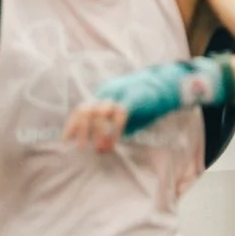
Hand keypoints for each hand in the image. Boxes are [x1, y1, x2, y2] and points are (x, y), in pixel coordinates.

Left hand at [65, 56, 234, 150]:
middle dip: (82, 130)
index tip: (66, 141)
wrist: (167, 86)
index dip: (72, 125)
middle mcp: (109, 93)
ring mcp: (121, 94)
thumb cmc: (146, 103)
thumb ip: (113, 125)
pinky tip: (114, 142)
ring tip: (100, 149)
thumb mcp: (126, 113)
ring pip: (101, 113)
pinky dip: (115, 130)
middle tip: (82, 148)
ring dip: (98, 133)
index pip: (82, 109)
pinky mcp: (134, 98)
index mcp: (104, 95)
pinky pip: (120, 114)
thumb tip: (101, 145)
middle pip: (87, 110)